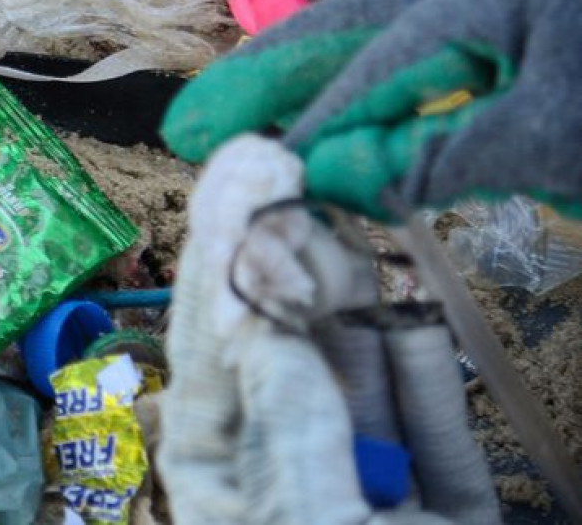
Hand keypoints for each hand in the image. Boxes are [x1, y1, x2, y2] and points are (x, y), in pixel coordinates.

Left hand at [157, 135, 496, 522]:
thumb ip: (291, 428)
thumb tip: (267, 327)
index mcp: (221, 480)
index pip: (212, 347)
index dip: (225, 253)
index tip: (239, 170)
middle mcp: (285, 471)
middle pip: (286, 343)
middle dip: (292, 255)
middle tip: (295, 168)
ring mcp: (370, 485)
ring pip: (363, 369)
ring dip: (360, 291)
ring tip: (348, 209)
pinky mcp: (446, 506)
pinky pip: (436, 420)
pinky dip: (429, 357)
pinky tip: (418, 290)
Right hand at [162, 0, 581, 218]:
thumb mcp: (555, 144)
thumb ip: (432, 156)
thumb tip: (317, 174)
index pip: (379, 63)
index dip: (314, 126)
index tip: (251, 176)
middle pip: (353, 27)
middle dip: (272, 80)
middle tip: (190, 126)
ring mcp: (508, 7)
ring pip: (380, 39)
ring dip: (307, 85)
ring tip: (231, 118)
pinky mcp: (526, 44)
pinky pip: (422, 62)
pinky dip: (366, 96)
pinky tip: (327, 122)